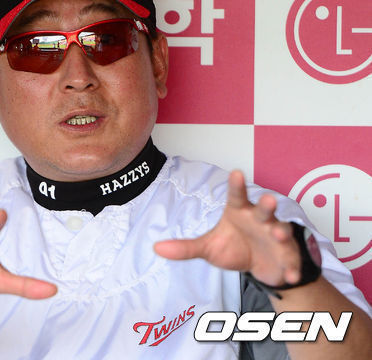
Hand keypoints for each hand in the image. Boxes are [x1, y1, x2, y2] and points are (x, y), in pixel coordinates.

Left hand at [154, 171, 301, 286]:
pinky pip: (291, 261)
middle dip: (267, 206)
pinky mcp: (287, 256)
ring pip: (282, 231)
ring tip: (279, 234)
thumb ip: (186, 248)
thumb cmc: (235, 247)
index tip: (236, 172)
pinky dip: (291, 267)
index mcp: (240, 213)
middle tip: (268, 200)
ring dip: (282, 232)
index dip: (237, 186)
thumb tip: (156, 248)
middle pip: (264, 211)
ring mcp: (276, 237)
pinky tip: (290, 275)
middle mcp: (260, 221)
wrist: (260, 267)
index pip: (237, 197)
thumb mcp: (209, 248)